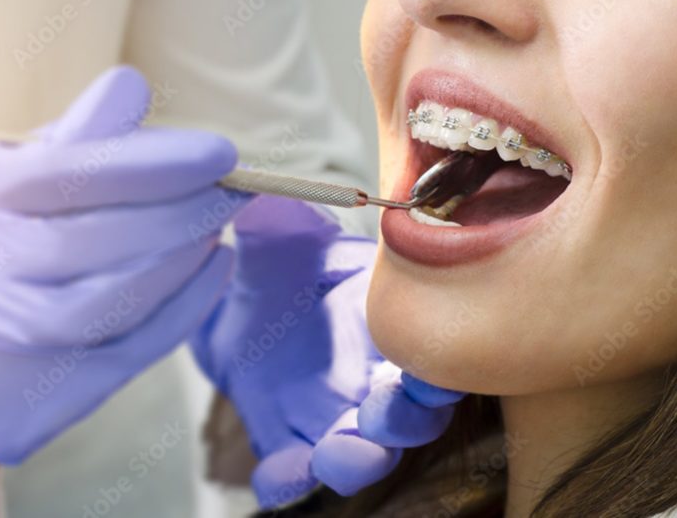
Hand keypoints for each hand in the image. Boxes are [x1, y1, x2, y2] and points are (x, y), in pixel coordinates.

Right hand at [0, 66, 249, 463]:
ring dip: (185, 258)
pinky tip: (214, 268)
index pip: (73, 173)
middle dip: (184, 210)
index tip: (221, 154)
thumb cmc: (0, 238)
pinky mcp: (50, 387)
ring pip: (118, 298)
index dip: (157, 163)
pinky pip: (133, 346)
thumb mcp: (16, 174)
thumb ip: (77, 137)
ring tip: (217, 225)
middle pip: (100, 239)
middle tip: (235, 191)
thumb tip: (131, 84)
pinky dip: (186, 305)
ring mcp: (12, 334)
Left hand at [189, 196, 464, 506]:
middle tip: (382, 413)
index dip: (441, 362)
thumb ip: (281, 219)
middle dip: (405, 420)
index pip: (433, 348)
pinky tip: (274, 474)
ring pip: (364, 453)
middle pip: (412, 414)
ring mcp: (332, 414)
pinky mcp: (288, 440)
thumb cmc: (277, 263)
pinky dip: (288, 480)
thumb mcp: (274, 234)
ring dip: (359, 459)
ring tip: (337, 453)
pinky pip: (294, 474)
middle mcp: (372, 376)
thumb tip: (267, 195)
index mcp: (386, 320)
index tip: (430, 365)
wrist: (234, 305)